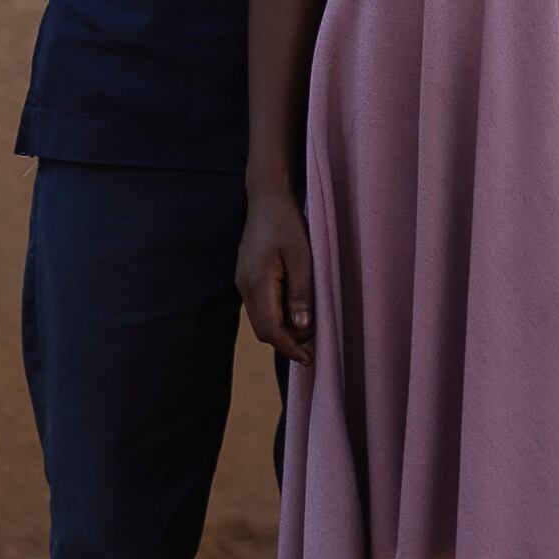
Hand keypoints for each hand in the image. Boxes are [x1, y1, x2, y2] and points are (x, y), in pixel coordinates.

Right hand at [238, 191, 317, 364]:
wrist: (266, 199)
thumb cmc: (287, 223)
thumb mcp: (302, 257)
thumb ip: (301, 293)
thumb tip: (303, 327)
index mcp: (257, 283)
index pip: (270, 331)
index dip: (290, 348)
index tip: (309, 359)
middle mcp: (244, 287)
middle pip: (263, 330)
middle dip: (288, 340)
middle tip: (315, 337)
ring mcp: (243, 283)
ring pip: (261, 319)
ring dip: (284, 328)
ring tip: (309, 321)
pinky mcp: (247, 278)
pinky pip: (261, 306)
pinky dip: (278, 315)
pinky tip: (296, 307)